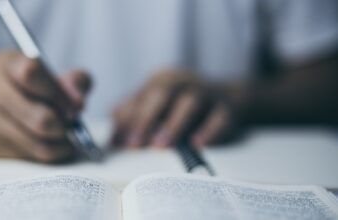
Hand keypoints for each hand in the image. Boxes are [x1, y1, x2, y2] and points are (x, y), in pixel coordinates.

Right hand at [0, 50, 90, 161]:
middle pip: (41, 119)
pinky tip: (45, 144)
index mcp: (5, 63)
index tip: (73, 106)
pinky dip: (45, 154)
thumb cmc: (14, 89)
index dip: (60, 94)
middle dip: (64, 126)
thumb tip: (79, 102)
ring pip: (39, 144)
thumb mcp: (39, 72)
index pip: (33, 73)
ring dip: (59, 144)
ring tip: (62, 137)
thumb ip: (72, 81)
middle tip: (69, 125)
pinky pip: (28, 157)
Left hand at [112, 70, 245, 148]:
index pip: (142, 96)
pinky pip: (220, 117)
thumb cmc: (182, 104)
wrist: (229, 96)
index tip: (119, 141)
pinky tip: (197, 145)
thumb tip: (113, 138)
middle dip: (146, 119)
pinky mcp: (228, 107)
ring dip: (174, 124)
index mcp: (163, 79)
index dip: (128, 119)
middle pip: (163, 94)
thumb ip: (133, 117)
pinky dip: (209, 131)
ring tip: (161, 145)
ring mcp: (208, 92)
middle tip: (135, 144)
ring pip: (190, 103)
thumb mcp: (157, 104)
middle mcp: (184, 81)